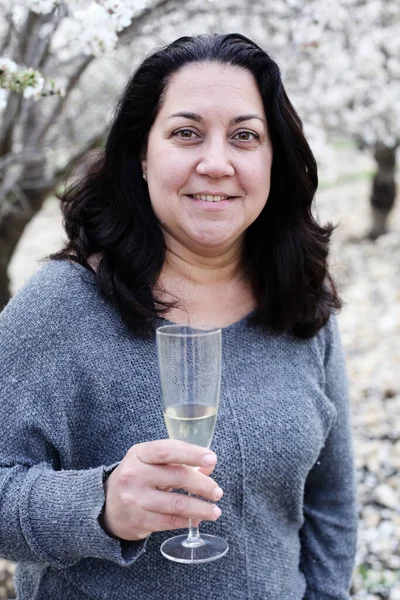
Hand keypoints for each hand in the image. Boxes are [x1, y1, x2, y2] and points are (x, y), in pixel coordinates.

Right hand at [101, 439, 223, 540]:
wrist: (105, 505)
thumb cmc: (137, 477)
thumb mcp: (151, 462)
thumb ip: (178, 461)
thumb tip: (209, 464)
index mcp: (139, 454)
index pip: (168, 450)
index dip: (192, 453)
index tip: (212, 458)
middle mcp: (134, 474)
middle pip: (177, 476)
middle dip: (203, 485)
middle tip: (217, 492)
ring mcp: (135, 499)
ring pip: (177, 503)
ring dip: (201, 508)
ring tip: (215, 511)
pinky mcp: (138, 520)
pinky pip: (170, 521)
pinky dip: (188, 520)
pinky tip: (198, 518)